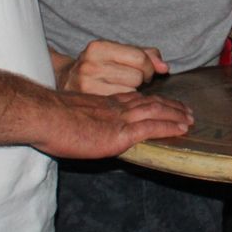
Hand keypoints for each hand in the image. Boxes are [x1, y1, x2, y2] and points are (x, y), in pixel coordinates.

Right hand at [32, 89, 193, 158]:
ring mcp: (118, 119)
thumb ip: (83, 121)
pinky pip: (150, 127)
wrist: (42, 117)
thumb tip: (84, 130)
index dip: (152, 99)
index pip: (134, 98)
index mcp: (103, 102)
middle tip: (186, 110)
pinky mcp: (119, 133)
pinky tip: (181, 129)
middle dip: (170, 105)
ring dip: (175, 114)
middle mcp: (114, 107)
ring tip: (190, 119)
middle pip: (149, 102)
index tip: (163, 101)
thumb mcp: (69, 115)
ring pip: (155, 111)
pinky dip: (169, 127)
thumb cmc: (47, 118)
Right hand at [57, 40, 167, 95]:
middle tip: (129, 80)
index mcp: (98, 47)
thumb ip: (147, 56)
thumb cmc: (101, 66)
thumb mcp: (120, 52)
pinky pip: (122, 105)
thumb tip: (164, 68)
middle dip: (140, 80)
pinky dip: (124, 103)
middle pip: (137, 77)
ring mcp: (86, 85)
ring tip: (120, 88)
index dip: (149, 67)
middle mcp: (90, 65)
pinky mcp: (89, 104)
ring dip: (132, 92)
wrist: (67, 81)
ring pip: (131, 92)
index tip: (144, 71)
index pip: (140, 58)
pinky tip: (117, 98)